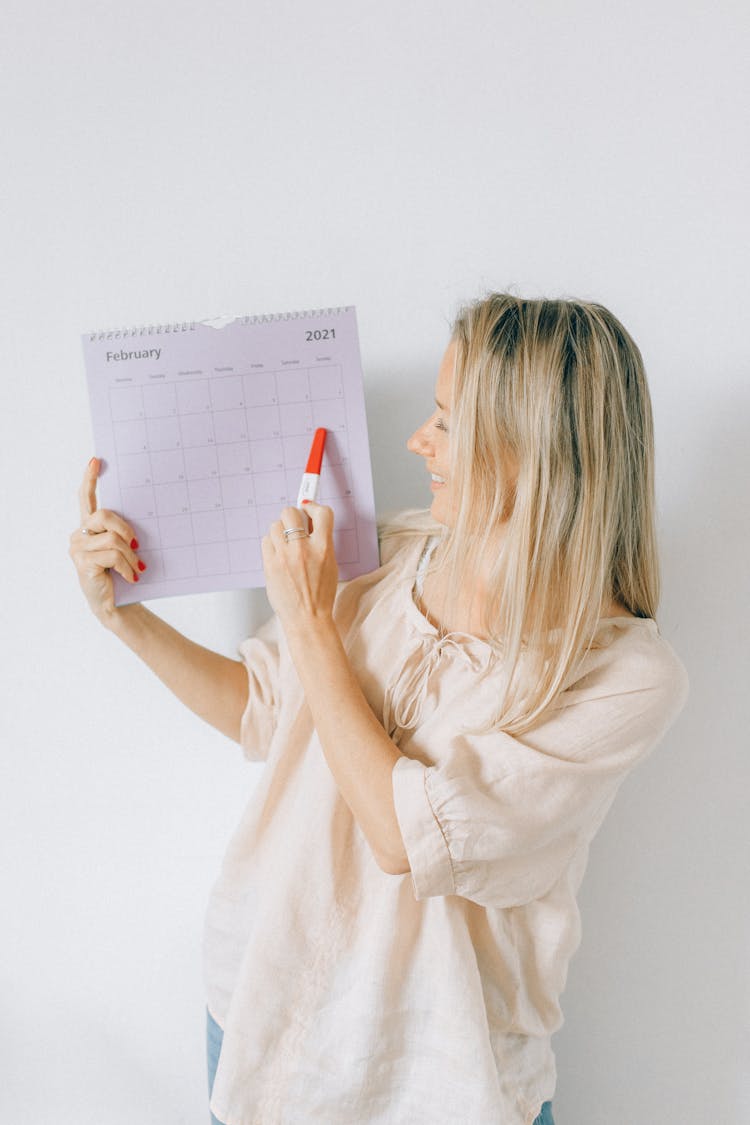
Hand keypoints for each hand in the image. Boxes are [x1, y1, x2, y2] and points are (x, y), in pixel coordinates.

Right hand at [68, 458, 143, 623]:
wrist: (117, 604)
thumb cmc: (122, 574)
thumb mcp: (125, 549)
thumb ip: (124, 532)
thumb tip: (142, 519)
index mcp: (89, 528)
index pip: (86, 499)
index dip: (90, 479)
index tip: (96, 461)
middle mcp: (79, 534)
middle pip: (104, 515)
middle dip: (126, 528)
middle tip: (138, 544)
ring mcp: (78, 549)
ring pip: (112, 538)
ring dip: (131, 555)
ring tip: (137, 568)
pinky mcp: (83, 564)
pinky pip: (112, 555)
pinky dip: (127, 566)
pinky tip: (132, 577)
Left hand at [261, 502, 338, 633]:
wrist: (307, 618)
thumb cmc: (320, 595)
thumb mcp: (331, 564)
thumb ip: (321, 541)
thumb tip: (310, 521)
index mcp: (323, 548)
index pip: (322, 513)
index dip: (314, 507)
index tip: (309, 507)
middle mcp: (303, 550)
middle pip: (291, 513)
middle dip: (293, 517)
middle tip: (296, 527)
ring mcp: (284, 557)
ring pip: (275, 525)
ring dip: (281, 531)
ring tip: (287, 545)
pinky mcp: (270, 564)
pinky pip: (266, 541)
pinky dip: (271, 545)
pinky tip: (279, 556)